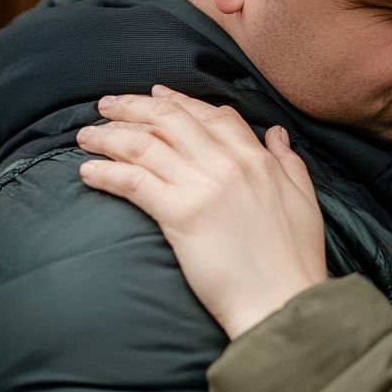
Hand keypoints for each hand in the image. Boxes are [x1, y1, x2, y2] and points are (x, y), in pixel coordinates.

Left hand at [76, 85, 327, 339]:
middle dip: (133, 106)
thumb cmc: (295, 258)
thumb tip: (278, 133)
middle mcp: (229, 164)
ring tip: (87, 136)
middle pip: (171, 119)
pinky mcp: (181, 215)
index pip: (212, 114)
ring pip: (146, 144)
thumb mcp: (304, 198)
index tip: (154, 93)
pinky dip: (107, 172)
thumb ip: (288, 161)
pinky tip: (88, 172)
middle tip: (106, 105)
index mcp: (258, 159)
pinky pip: (134, 181)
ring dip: (110, 135)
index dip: (179, 100)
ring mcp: (203, 187)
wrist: (282, 298)